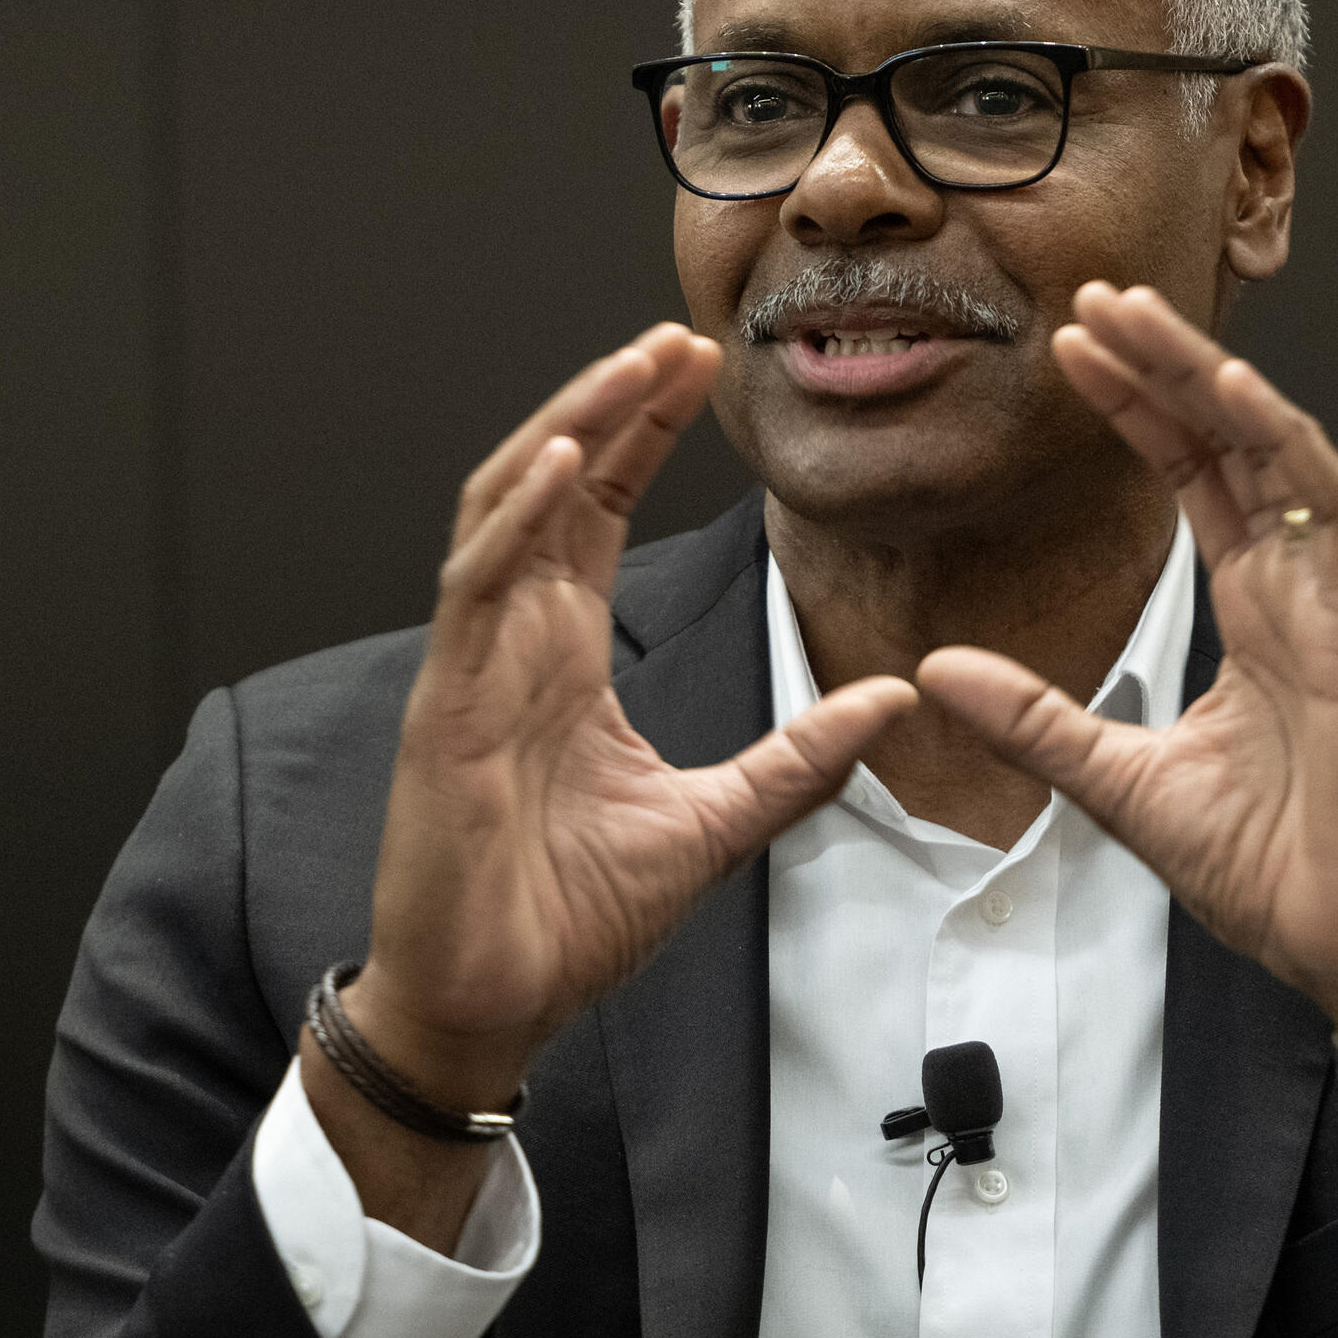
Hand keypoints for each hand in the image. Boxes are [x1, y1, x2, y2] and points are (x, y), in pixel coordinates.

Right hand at [350, 324, 916, 1110]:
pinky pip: (475, 585)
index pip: (603, 510)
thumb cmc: (569, 913)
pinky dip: (517, 515)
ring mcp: (473, 664)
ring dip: (573, 426)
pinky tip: (568, 461)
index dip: (646, 432)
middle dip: (617, 401)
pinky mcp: (444, 705)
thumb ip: (799, 759)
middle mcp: (514, 639)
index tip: (699, 368)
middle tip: (681, 335)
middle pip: (558, 481)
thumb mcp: (716, 823)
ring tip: (633, 364)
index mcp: (565, 654)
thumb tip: (893, 701)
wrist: (493, 1002)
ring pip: (510, 504)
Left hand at [917, 284, 1337, 1058]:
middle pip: (1230, 444)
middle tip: (1095, 297)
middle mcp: (1299, 592)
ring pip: (1277, 454)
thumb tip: (936, 670)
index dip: (1138, 409)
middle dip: (1164, 365)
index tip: (1071, 352)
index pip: (1193, 478)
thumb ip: (1034, 720)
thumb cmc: (1274, 869)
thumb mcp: (1119, 785)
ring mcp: (1336, 607)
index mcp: (1255, 613)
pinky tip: (1232, 392)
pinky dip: (1284, 447)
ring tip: (1143, 317)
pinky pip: (1332, 516)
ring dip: (1211, 378)